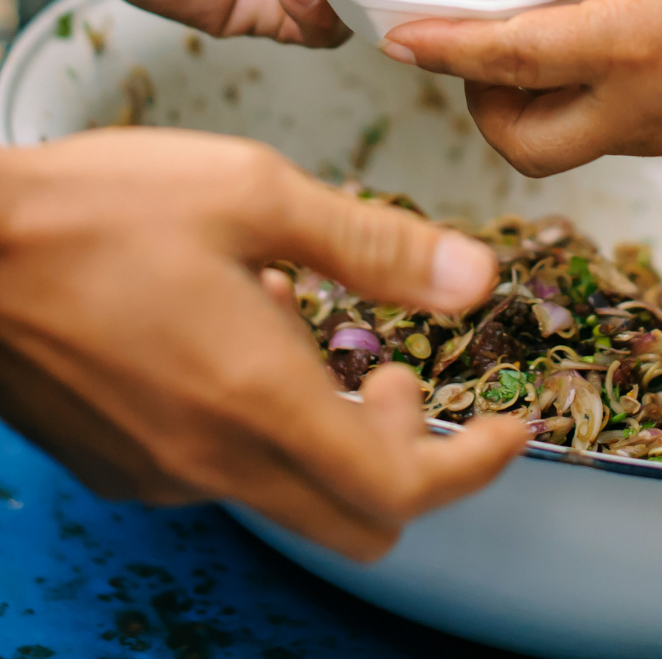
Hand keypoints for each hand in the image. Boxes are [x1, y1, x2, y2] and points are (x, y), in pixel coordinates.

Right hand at [0, 128, 525, 549]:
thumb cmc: (99, 209)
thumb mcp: (254, 195)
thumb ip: (372, 246)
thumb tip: (471, 279)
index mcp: (261, 399)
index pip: (404, 488)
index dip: (476, 465)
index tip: (512, 426)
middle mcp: (214, 459)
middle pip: (358, 516)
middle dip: (407, 455)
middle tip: (398, 370)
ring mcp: (161, 473)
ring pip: (290, 494)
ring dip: (329, 432)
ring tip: (293, 318)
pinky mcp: (120, 466)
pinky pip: (222, 472)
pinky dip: (261, 426)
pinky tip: (230, 334)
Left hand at [380, 0, 661, 173]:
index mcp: (634, 47)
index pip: (509, 60)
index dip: (442, 50)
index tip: (394, 39)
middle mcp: (640, 110)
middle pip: (521, 142)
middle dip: (479, 102)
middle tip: (479, 43)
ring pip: (564, 144)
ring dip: (527, 102)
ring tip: (536, 34)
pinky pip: (611, 134)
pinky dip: (580, 101)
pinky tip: (598, 44)